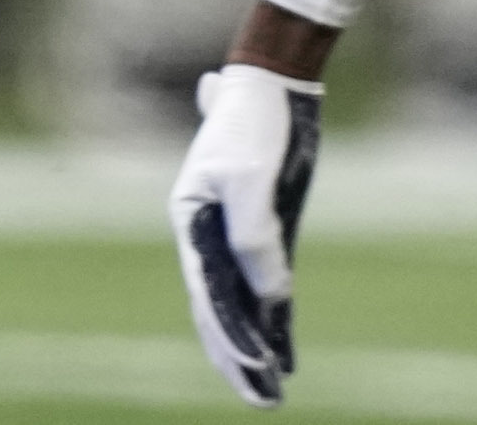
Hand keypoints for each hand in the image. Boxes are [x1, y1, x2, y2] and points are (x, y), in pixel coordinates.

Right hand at [172, 64, 321, 406]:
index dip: (230, 334)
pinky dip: (274, 316)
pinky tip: (285, 346)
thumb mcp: (251, 179)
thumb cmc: (252, 123)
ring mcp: (238, 232)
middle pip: (220, 308)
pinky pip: (266, 282)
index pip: (210, 294)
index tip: (253, 368)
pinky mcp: (267, 227)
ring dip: (256, 344)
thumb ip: (256, 240)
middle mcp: (209, 235)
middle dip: (238, 356)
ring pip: (244, 301)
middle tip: (261, 400)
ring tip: (272, 388)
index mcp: (191, 223)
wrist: (274, 82)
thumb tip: (272, 295)